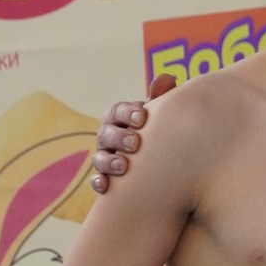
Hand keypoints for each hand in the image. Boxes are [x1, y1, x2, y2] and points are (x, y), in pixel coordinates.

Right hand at [90, 73, 175, 192]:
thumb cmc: (157, 133)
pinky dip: (99, 182)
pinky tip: (105, 187)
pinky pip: (97, 180)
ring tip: (123, 167)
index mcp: (120, 118)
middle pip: (106, 133)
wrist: (160, 164)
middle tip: (135, 143)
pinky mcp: (105, 178)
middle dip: (119, 137)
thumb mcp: (159, 117)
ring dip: (109, 161)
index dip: (128, 113)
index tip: (142, 118)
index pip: (118, 111)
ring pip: (99, 157)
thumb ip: (160, 99)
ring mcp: (104, 157)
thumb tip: (167, 78)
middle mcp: (108, 136)